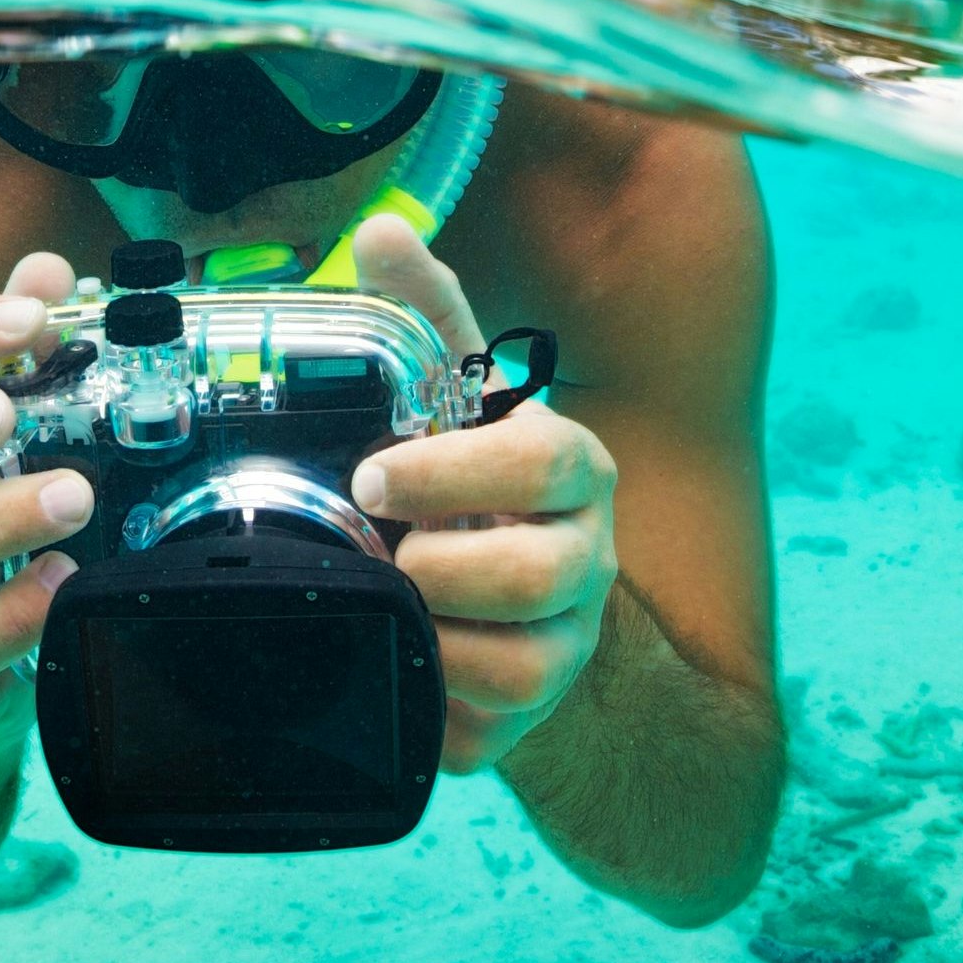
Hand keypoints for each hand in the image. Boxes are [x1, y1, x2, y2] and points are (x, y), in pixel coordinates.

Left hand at [345, 214, 619, 773]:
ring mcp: (567, 647)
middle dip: (436, 569)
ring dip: (432, 639)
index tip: (372, 479)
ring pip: (516, 668)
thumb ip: (426, 317)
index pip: (543, 464)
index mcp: (575, 472)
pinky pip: (480, 733)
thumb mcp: (456, 400)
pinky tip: (400, 667)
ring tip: (389, 607)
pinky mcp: (529, 721)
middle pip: (532, 577)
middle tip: (378, 552)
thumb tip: (381, 229)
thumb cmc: (472, 487)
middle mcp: (589, 561)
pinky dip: (427, 705)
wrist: (510, 610)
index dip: (452, 475)